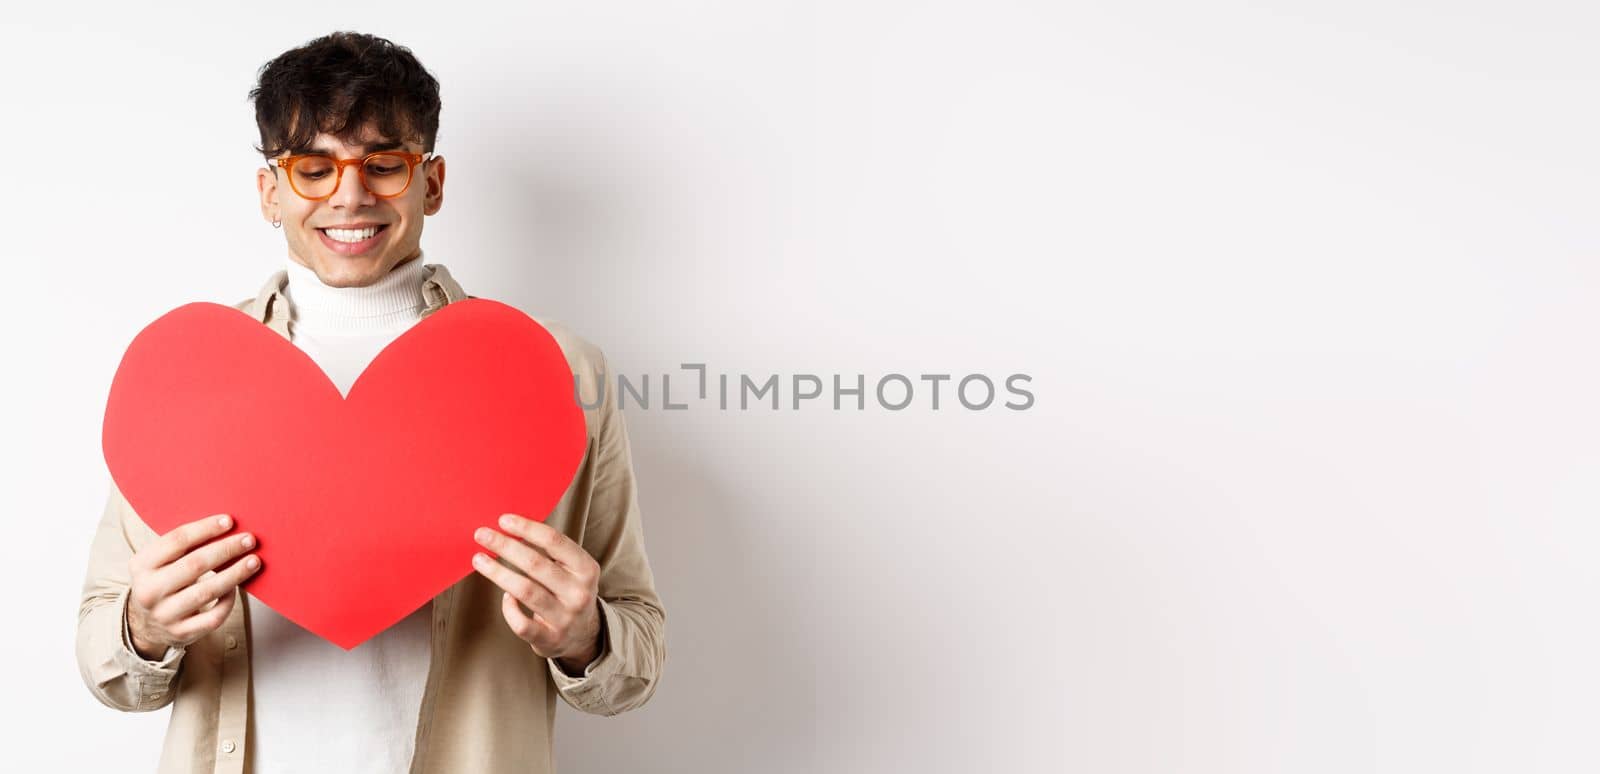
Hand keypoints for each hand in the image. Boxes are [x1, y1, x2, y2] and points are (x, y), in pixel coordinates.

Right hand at [126, 514, 260, 660]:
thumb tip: (227, 525)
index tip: (229, 521)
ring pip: (207, 591)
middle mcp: (149, 591)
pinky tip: (237, 588)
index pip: (177, 540)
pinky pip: (214, 616)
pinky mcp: (181, 633)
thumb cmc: (162, 581)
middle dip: (226, 549)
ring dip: (235, 574)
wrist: (144, 624)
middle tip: (249, 540)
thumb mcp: (158, 562)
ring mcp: (164, 614)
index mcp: (141, 565)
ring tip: (254, 561)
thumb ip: (183, 546)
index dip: (205, 529)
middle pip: (195, 564)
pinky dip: (229, 601)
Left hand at [471, 513, 601, 671]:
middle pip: (536, 564)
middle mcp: (578, 593)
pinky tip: (505, 597)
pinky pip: (521, 622)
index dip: (527, 528)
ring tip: (479, 559)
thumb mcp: (574, 569)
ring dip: (498, 572)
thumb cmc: (569, 592)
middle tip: (482, 534)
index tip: (503, 520)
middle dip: (505, 546)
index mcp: (586, 569)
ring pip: (525, 590)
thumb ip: (551, 551)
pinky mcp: (550, 639)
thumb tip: (510, 527)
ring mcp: (565, 617)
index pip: (555, 542)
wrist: (584, 634)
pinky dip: (509, 608)